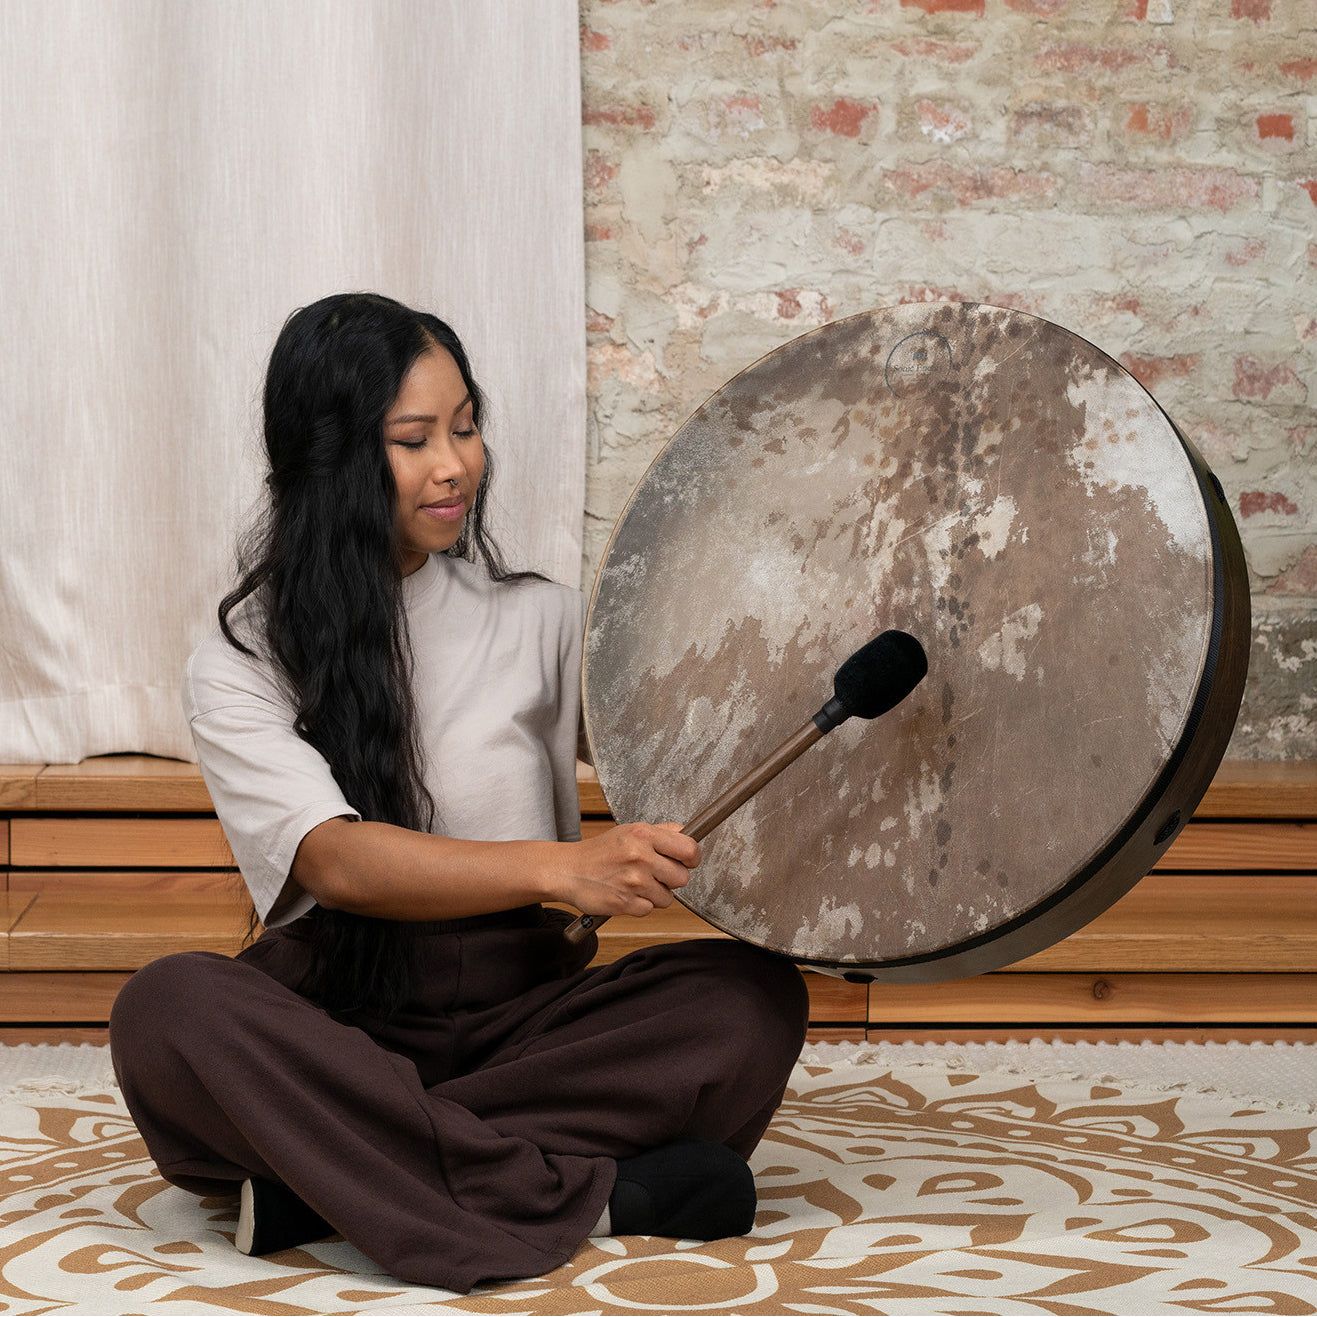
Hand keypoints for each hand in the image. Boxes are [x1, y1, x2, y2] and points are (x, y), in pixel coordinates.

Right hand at [548, 822, 701, 918]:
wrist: (568, 871)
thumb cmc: (599, 852)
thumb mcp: (629, 831)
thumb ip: (661, 832)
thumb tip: (687, 833)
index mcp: (644, 835)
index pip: (689, 849)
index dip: (692, 858)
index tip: (687, 861)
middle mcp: (640, 856)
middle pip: (682, 878)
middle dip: (671, 879)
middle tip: (655, 874)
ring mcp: (633, 881)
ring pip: (667, 897)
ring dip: (655, 894)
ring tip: (636, 883)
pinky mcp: (625, 903)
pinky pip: (649, 910)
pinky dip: (639, 905)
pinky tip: (626, 893)